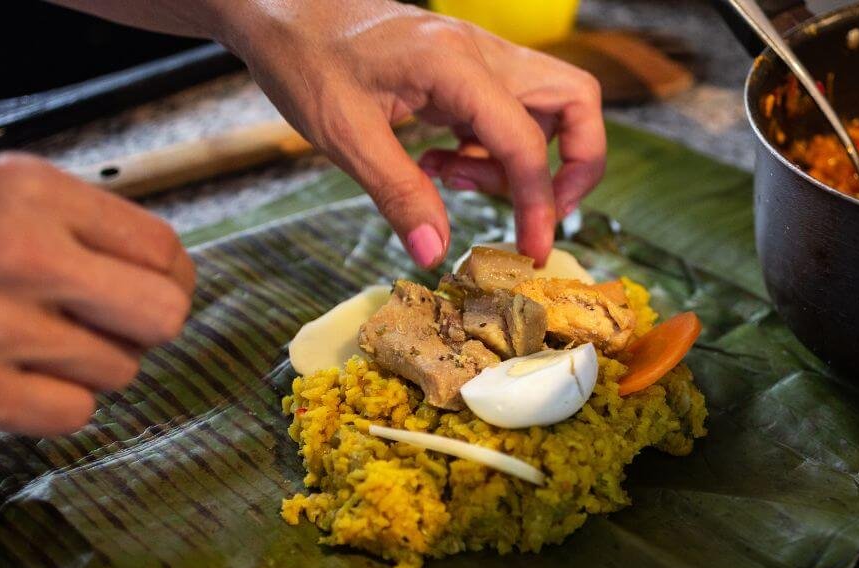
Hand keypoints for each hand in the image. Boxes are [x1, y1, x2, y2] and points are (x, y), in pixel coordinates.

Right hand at [0, 153, 194, 435]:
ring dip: (91, 364)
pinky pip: (73, 414)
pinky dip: (56, 402)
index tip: (153, 288)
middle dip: (144, 326)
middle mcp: (21, 256)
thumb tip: (167, 271)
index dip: (170, 279)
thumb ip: (83, 220)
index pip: (163, 250)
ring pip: (120, 371)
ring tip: (39, 343)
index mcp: (33, 195)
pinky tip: (20, 376)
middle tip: (110, 324)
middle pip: (162, 316)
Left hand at [214, 0, 605, 268]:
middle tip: (536, 210)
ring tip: (457, 180)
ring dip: (524, 159)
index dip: (538, 203)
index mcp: (454, 64)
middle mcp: (481, 52)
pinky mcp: (466, 69)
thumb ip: (398, 194)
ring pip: (551, 105)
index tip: (531, 249)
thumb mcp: (344, 136)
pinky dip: (492, 148)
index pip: (526, 140)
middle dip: (575, 165)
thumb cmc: (304, 60)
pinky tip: (441, 165)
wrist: (282, 12)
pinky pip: (510, 111)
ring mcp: (478, 56)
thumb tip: (435, 252)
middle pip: (577, 100)